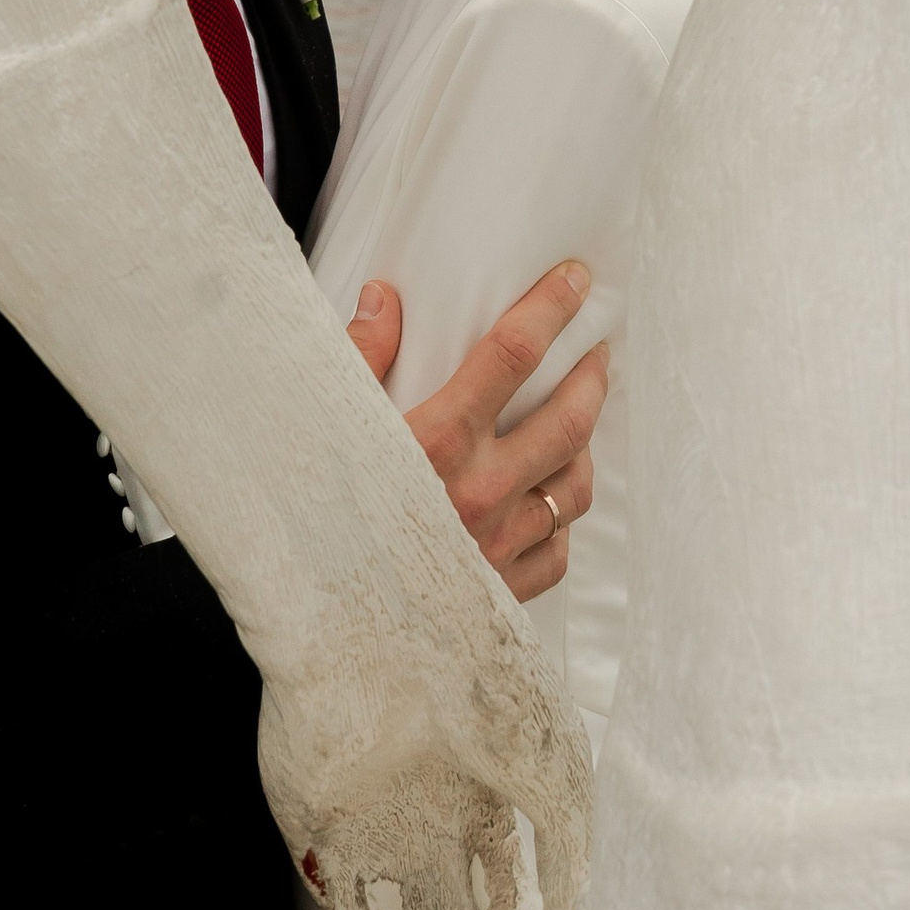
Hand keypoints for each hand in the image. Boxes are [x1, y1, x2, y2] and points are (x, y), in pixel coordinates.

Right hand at [349, 263, 606, 604]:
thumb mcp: (328, 427)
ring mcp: (498, 547)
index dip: (551, 308)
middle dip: (592, 377)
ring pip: (575, 487)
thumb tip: (385, 299)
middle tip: (597, 353)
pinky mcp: (502, 594)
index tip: (576, 280)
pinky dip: (560, 521)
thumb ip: (358, 359)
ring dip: (585, 447)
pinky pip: (558, 551)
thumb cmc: (312, 520)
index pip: (513, 355)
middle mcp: (479, 492)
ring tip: (580, 423)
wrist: (317, 628)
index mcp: (435, 441)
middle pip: (569, 420)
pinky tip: (549, 501)